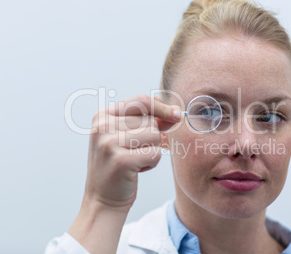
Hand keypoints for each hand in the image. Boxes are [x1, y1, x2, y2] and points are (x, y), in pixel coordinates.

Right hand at [84, 95, 180, 209]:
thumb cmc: (120, 166)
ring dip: (152, 150)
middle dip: (153, 137)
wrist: (103, 200)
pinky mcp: (120, 161)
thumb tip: (176, 111)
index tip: (177, 115)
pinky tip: (136, 170)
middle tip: (136, 152)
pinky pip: (155, 153)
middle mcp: (102, 126)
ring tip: (135, 160)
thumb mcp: (128, 137)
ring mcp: (109, 143)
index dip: (162, 108)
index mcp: (102, 116)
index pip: (141, 101)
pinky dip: (152, 163)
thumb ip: (149, 121)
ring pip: (154, 135)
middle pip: (150, 120)